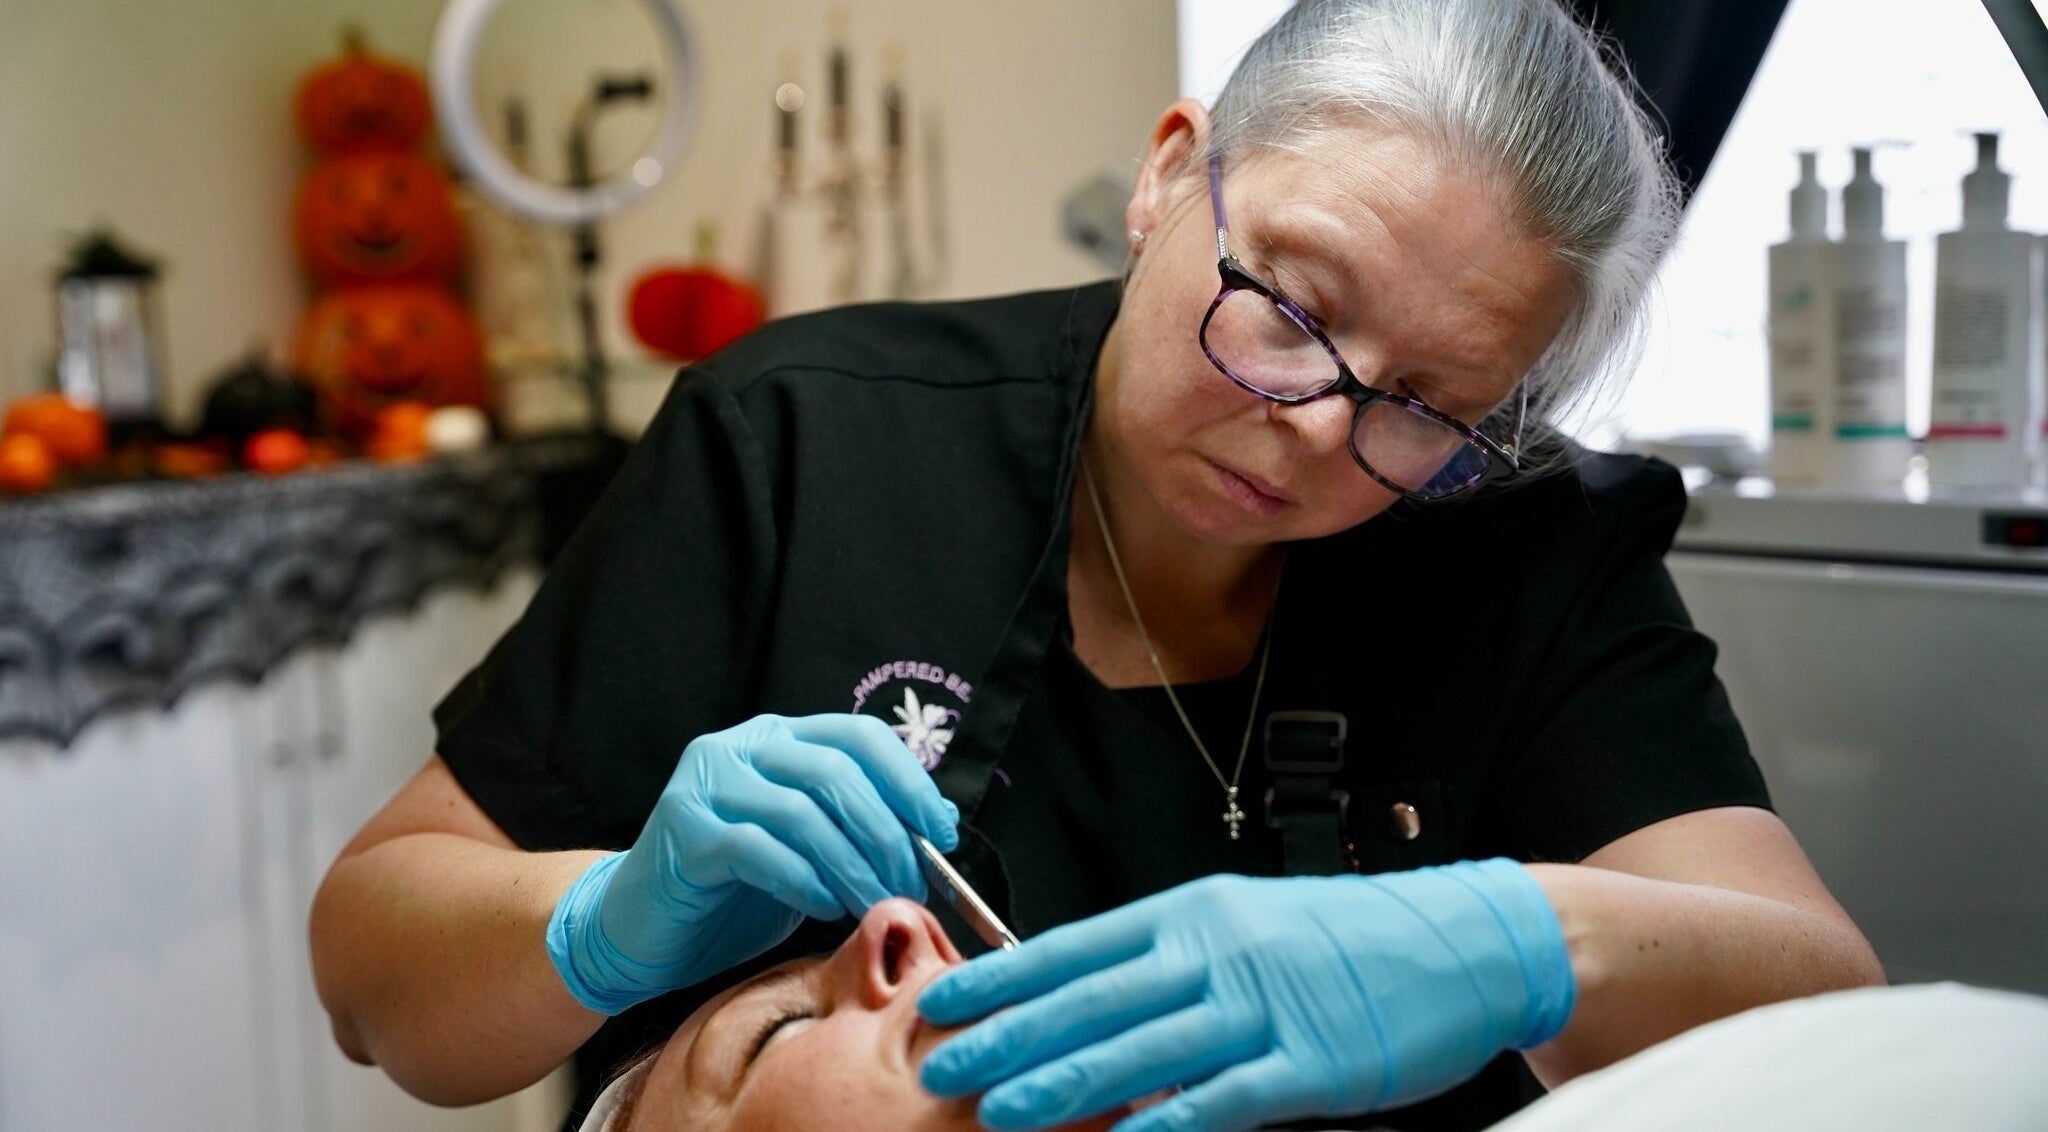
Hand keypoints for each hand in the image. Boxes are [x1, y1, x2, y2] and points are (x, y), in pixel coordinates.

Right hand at [547, 713, 959, 1014]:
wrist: (640, 928)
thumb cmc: (733, 890)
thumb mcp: (806, 849)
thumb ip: (854, 826)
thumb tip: (935, 827)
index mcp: (778, 737)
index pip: (858, 736)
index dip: (908, 781)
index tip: (940, 833)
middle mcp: (741, 747)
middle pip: (835, 772)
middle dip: (885, 833)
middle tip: (908, 882)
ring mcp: (707, 783)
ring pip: (802, 812)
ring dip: (851, 864)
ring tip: (873, 901)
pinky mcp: (684, 830)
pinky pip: (759, 849)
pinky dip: (803, 880)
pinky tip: (822, 905)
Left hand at [917, 860, 1574, 1131]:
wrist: (1463, 940)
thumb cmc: (1344, 939)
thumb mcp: (1244, 927)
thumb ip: (1167, 963)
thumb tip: (1082, 999)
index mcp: (1192, 915)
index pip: (1075, 947)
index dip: (1003, 977)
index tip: (941, 1001)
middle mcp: (1217, 953)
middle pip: (1093, 998)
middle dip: (1010, 1036)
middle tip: (942, 1065)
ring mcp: (1265, 1007)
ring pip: (1145, 1048)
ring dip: (1065, 1081)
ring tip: (1000, 1108)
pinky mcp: (1313, 1062)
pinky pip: (1226, 1096)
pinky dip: (1169, 1121)